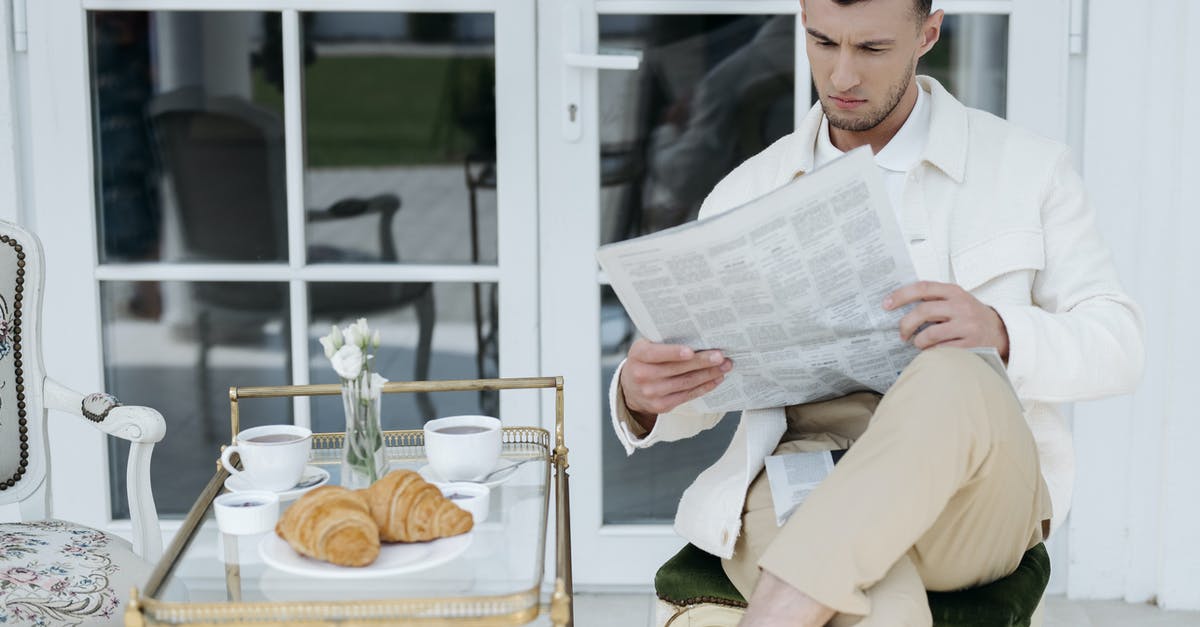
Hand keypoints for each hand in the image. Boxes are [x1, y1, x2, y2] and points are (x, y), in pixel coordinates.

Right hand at [620, 339, 731, 425]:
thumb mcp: (646, 347)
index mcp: (638, 355)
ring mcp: (652, 392)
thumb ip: (664, 343)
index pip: (655, 353)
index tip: (691, 351)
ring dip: (708, 374)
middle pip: (676, 368)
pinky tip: (716, 379)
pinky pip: (688, 395)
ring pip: (686, 382)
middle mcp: (642, 375)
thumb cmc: (644, 361)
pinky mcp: (662, 405)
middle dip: (702, 361)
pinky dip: (704, 386)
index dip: (673, 353)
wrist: (630, 388)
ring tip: (724, 366)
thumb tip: (698, 336)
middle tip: (720, 356)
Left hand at [884, 281, 1009, 359]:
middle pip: (923, 311)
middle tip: (901, 334)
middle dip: (906, 324)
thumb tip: (897, 304)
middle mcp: (961, 306)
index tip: (886, 304)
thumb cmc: (969, 316)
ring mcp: (967, 325)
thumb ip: (934, 299)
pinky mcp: (972, 344)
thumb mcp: (956, 301)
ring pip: (930, 334)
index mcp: (954, 292)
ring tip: (919, 344)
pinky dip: (932, 353)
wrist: (1001, 331)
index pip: (923, 288)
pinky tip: (933, 352)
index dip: (901, 295)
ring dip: (919, 341)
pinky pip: (942, 350)